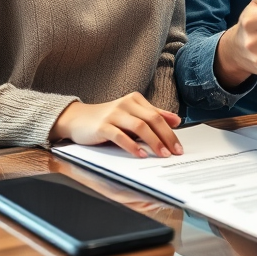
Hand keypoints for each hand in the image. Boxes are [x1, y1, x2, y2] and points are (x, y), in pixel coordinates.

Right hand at [50, 92, 182, 158]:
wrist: (76, 119)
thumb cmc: (107, 119)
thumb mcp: (131, 114)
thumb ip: (152, 115)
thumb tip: (176, 120)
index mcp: (135, 100)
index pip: (158, 116)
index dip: (171, 131)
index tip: (179, 146)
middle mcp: (126, 104)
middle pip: (152, 120)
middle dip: (166, 137)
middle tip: (175, 152)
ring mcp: (114, 114)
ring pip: (139, 127)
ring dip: (154, 142)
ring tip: (162, 154)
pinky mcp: (102, 126)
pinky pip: (120, 136)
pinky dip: (132, 146)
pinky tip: (141, 155)